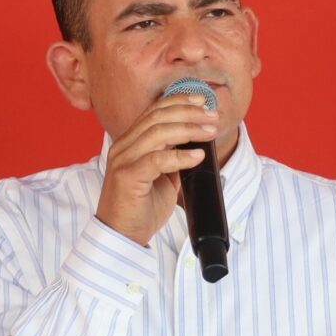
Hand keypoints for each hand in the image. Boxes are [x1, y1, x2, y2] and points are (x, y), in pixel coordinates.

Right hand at [96, 94, 218, 245]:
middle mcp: (124, 147)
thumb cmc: (142, 207)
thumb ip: (174, 159)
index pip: (154, 111)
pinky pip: (156, 160)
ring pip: (157, 134)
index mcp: (130, 142)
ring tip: (210, 132)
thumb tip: (198, 145)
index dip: (179, 101)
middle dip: (189, 113)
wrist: (123, 235)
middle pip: (157, 117)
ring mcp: (123, 161)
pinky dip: (180, 156)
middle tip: (213, 116)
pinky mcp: (127, 178)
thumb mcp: (163, 178)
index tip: (202, 100)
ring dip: (188, 129)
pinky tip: (198, 156)